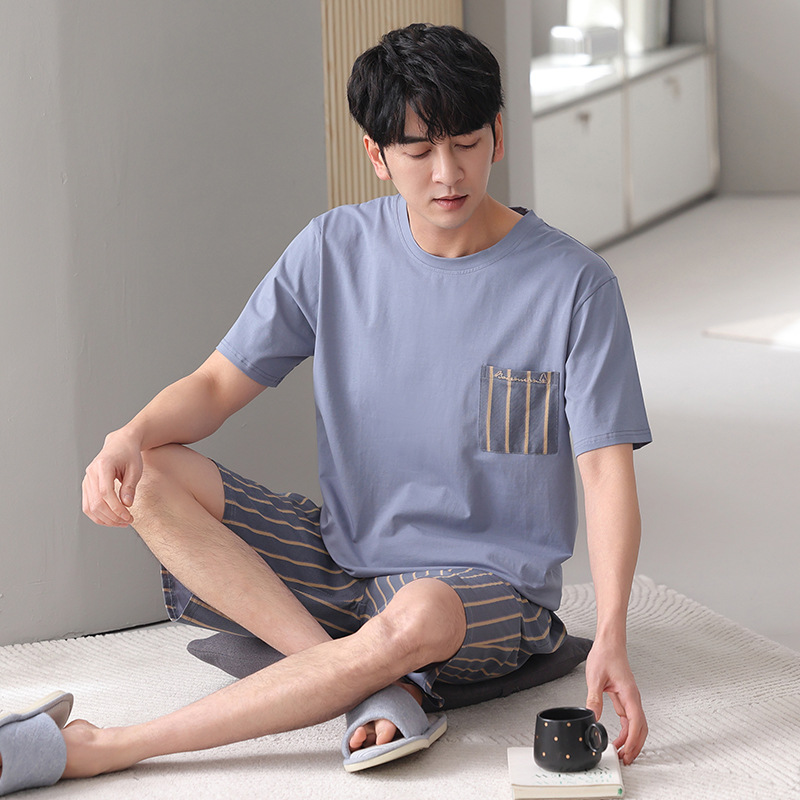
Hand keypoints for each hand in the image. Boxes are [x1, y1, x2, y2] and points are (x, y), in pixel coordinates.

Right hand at [82, 431, 142, 526]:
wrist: (120, 443)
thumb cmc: (129, 454)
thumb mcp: (135, 469)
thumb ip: (130, 487)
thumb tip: (126, 505)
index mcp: (103, 466)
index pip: (105, 493)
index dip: (116, 508)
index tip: (128, 517)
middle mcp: (91, 473)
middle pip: (96, 502)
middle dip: (112, 516)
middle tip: (128, 521)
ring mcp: (86, 480)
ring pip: (90, 507)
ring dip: (106, 519)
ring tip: (122, 522)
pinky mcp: (87, 486)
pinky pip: (88, 505)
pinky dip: (99, 516)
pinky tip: (112, 519)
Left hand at [584, 640, 646, 764]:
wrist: (609, 643)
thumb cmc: (605, 655)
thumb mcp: (595, 678)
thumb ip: (594, 699)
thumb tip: (593, 718)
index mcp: (629, 694)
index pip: (636, 723)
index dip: (633, 741)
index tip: (626, 753)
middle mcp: (633, 698)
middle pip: (641, 728)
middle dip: (635, 746)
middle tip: (625, 759)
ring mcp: (630, 698)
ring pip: (636, 725)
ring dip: (631, 740)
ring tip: (621, 752)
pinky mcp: (624, 697)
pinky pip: (629, 718)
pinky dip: (626, 730)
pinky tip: (618, 737)